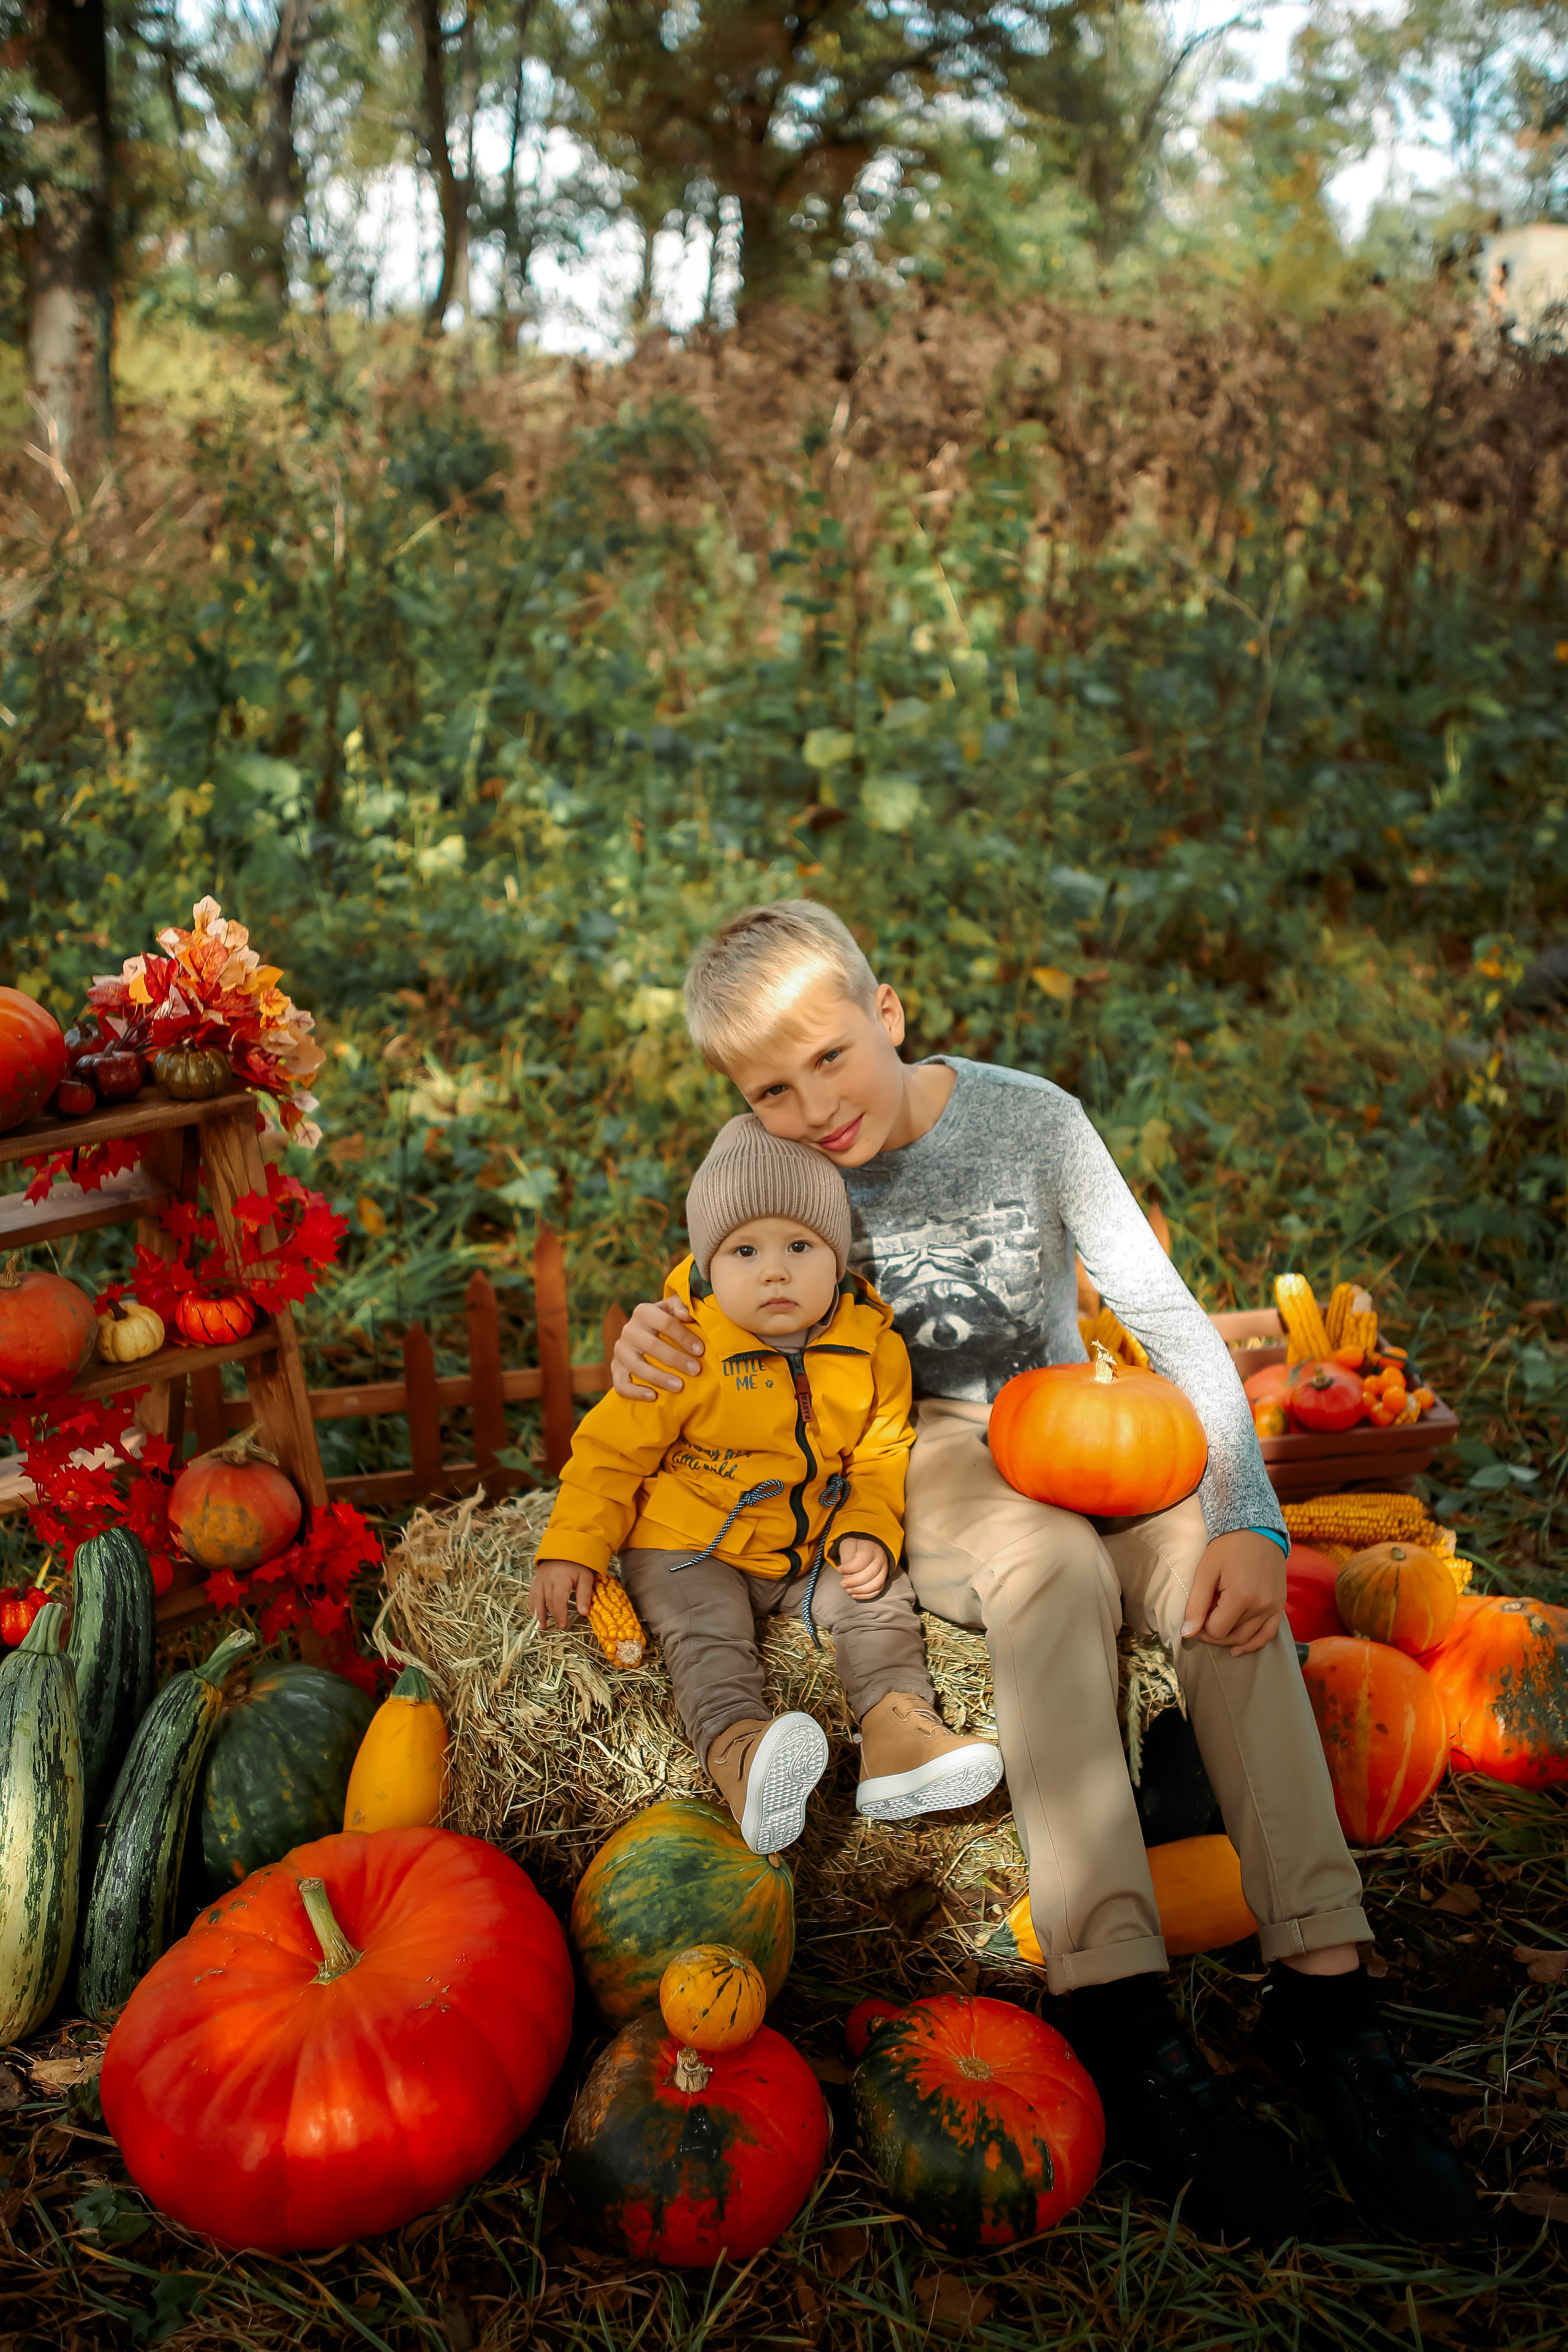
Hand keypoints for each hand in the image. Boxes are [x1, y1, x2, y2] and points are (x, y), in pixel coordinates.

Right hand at [530, 1557, 596, 1632]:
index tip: (564, 1624)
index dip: (560, 1614)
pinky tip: (535, 1613)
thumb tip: (584, 1613)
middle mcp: (547, 1579)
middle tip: (558, 1626)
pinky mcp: (536, 1579)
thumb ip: (584, 1595)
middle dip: (552, 1615)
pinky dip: (532, 1604)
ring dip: (538, 1613)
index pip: (558, 1600)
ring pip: (536, 1599)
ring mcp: (540, 1579)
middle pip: (547, 1601)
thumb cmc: (578, 1563)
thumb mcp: (586, 1577)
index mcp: (560, 1579)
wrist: (566, 1546)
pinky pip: (531, 1593)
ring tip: (541, 1626)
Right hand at [611, 1295, 704, 1399]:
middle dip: (675, 1359)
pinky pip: (621, 1384)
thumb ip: (682, 1305)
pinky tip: (653, 1396)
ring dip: (659, 1378)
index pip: (664, 1322)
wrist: (646, 1335)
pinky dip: (636, 1392)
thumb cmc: (668, 1321)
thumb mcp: (674, 1309)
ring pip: (637, 1366)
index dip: (683, 1336)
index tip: (700, 1350)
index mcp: (643, 1312)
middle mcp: (629, 1330)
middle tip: (696, 1370)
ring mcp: (620, 1351)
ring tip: (679, 1386)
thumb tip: (687, 1314)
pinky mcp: (616, 1369)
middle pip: (652, 1345)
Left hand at [836, 1536, 889, 1599]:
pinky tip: (855, 1595)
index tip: (839, 1570)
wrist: (867, 1544)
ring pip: (876, 1584)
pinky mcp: (883, 1578)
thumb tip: (848, 1578)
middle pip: (870, 1574)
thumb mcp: (849, 1546)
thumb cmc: (856, 1544)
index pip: (862, 1561)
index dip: (849, 1568)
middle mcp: (881, 1559)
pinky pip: (877, 1590)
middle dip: (854, 1582)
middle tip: (842, 1584)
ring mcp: (884, 1570)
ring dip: (860, 1591)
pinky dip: (866, 1595)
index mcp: (871, 1548)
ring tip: (848, 1590)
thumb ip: (847, 1560)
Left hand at [1179, 1530, 1284, 1656]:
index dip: (1201, 1628)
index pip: (1217, 1630)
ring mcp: (1274, 1607)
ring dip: (1229, 1638)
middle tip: (1201, 1622)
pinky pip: (1268, 1634)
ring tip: (1215, 1629)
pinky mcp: (1279, 1606)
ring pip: (1248, 1638)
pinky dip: (1253, 1644)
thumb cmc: (1228, 1548)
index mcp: (1242, 1597)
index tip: (1195, 1616)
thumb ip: (1196, 1604)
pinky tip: (1238, 1649)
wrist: (1257, 1531)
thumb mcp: (1206, 1572)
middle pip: (1232, 1636)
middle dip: (1213, 1633)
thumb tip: (1187, 1634)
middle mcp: (1262, 1606)